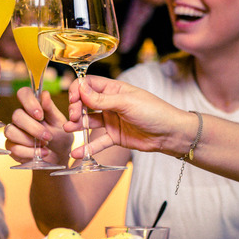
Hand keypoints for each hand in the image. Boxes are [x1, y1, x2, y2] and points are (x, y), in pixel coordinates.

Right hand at [4, 87, 73, 165]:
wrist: (59, 155)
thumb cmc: (60, 135)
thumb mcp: (59, 122)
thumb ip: (51, 109)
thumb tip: (44, 95)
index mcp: (32, 105)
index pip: (23, 93)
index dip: (29, 102)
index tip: (40, 115)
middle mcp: (20, 116)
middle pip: (16, 115)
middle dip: (33, 128)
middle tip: (48, 137)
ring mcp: (14, 131)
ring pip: (11, 131)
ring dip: (29, 141)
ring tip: (45, 145)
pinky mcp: (12, 146)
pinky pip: (14, 148)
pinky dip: (29, 153)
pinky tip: (42, 153)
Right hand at [64, 75, 189, 158]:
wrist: (170, 133)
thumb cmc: (153, 111)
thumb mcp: (126, 103)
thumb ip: (101, 99)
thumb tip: (80, 88)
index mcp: (113, 89)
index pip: (88, 84)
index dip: (78, 90)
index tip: (73, 99)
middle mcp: (110, 103)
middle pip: (85, 103)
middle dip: (76, 109)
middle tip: (74, 117)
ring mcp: (111, 120)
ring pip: (88, 122)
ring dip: (77, 126)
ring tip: (67, 129)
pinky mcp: (114, 136)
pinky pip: (97, 141)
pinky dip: (87, 147)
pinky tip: (77, 153)